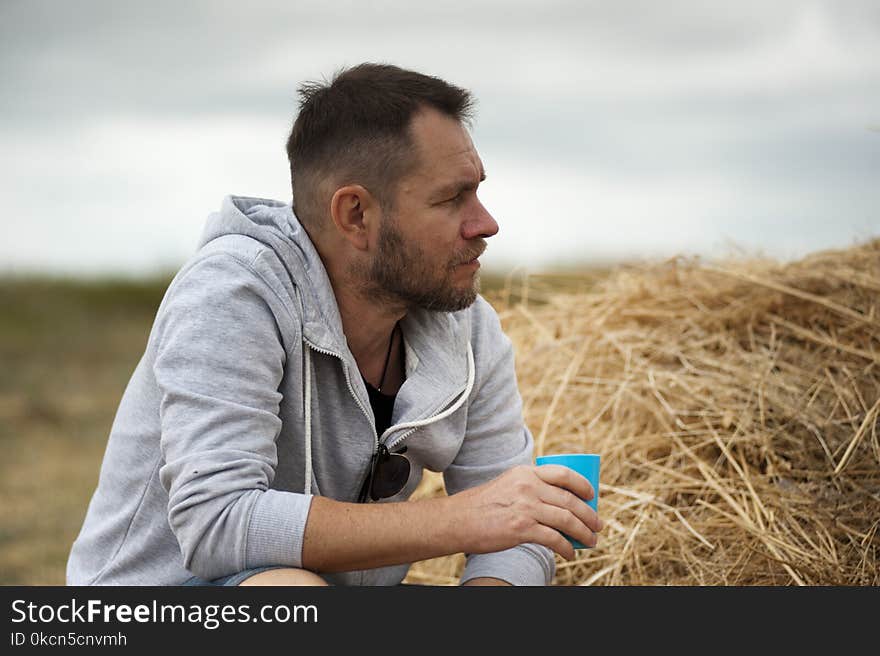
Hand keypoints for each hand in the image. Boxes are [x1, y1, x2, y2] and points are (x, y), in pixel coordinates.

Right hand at [448, 464, 603, 560]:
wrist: (458, 520)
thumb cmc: (483, 505)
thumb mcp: (508, 484)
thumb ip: (529, 487)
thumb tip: (557, 501)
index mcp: (525, 473)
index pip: (563, 474)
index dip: (582, 485)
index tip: (592, 495)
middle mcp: (528, 487)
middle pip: (570, 500)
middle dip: (589, 515)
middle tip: (598, 526)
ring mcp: (525, 507)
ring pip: (567, 520)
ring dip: (583, 533)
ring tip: (591, 541)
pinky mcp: (521, 528)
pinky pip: (554, 538)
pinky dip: (566, 548)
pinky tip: (570, 553)